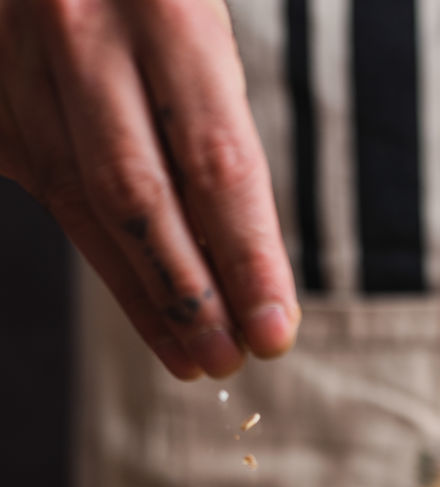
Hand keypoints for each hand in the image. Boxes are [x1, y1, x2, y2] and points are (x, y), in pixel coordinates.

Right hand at [0, 0, 299, 378]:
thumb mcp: (193, 24)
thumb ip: (213, 125)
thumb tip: (246, 263)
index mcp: (163, 6)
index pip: (215, 162)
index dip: (248, 258)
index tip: (273, 332)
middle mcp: (81, 31)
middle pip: (138, 197)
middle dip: (188, 295)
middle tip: (227, 358)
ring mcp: (17, 64)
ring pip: (82, 206)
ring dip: (146, 296)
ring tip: (193, 354)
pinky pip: (47, 192)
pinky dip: (104, 257)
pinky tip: (144, 303)